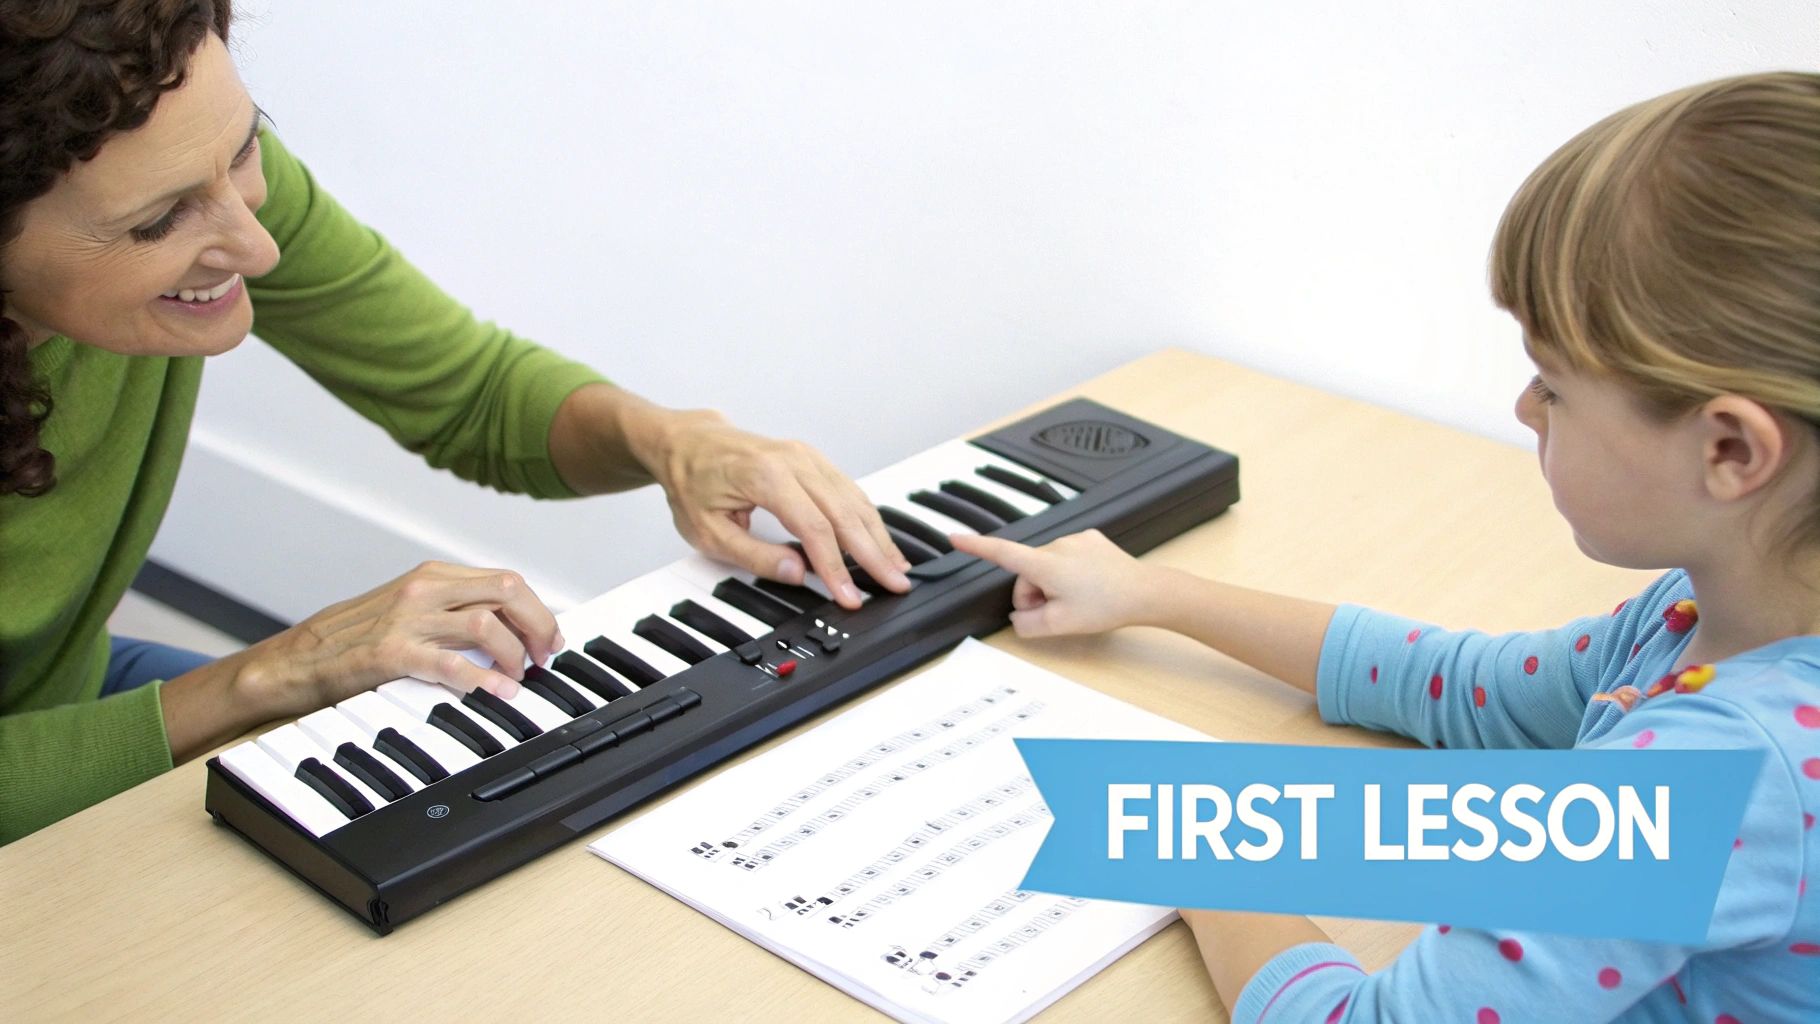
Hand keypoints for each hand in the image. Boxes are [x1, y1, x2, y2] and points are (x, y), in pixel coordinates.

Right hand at [246, 560, 560, 717]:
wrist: (300, 657)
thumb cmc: (358, 636)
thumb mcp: (412, 608)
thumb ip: (455, 609)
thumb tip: (510, 627)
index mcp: (434, 575)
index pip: (505, 581)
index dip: (538, 610)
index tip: (549, 638)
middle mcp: (425, 589)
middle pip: (506, 592)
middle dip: (538, 624)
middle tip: (544, 656)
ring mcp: (409, 620)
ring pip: (486, 624)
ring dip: (514, 654)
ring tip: (518, 677)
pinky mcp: (393, 654)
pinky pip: (451, 664)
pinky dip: (484, 679)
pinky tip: (500, 692)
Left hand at [643, 409, 910, 608]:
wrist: (687, 442)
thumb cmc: (692, 481)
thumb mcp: (708, 531)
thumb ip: (754, 555)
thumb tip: (797, 573)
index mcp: (765, 476)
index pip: (814, 527)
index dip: (837, 566)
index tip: (850, 594)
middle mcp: (793, 460)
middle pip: (845, 512)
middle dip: (873, 552)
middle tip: (895, 583)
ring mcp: (806, 456)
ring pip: (854, 498)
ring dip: (878, 535)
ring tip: (896, 566)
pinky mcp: (812, 459)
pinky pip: (848, 489)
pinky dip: (867, 516)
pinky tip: (878, 537)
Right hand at [948, 529, 1162, 637]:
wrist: (1146, 592)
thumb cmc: (1106, 606)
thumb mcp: (1060, 625)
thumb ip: (1027, 624)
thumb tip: (1018, 617)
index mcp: (1045, 564)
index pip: (1001, 553)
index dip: (975, 546)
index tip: (954, 537)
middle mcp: (1057, 545)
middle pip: (1027, 573)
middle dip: (1034, 594)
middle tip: (1056, 613)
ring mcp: (1075, 540)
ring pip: (1047, 567)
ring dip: (1053, 585)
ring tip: (1079, 601)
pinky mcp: (1091, 540)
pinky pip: (1068, 558)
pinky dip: (1071, 574)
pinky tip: (1089, 586)